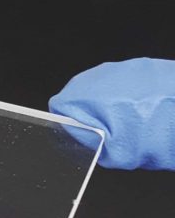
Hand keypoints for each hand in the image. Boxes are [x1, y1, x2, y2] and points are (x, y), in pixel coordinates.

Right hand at [49, 57, 174, 169]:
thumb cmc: (158, 137)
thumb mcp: (111, 152)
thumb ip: (84, 139)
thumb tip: (73, 129)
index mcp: (91, 95)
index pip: (59, 103)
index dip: (67, 120)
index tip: (81, 131)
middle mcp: (106, 75)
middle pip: (79, 91)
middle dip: (89, 110)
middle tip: (108, 128)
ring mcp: (127, 67)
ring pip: (102, 85)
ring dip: (109, 102)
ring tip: (129, 120)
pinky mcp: (145, 65)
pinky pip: (125, 80)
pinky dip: (129, 95)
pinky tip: (144, 110)